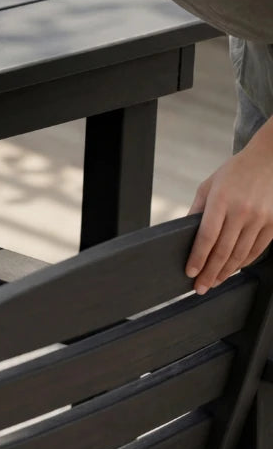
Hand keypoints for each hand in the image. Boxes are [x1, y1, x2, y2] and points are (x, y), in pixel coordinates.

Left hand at [185, 147, 272, 293]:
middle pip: (223, 251)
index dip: (198, 258)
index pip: (206, 237)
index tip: (190, 273)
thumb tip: (184, 233)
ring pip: (240, 254)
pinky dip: (243, 262)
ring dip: (226, 272)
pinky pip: (256, 249)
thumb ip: (197, 210)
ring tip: (214, 282)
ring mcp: (260, 218)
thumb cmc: (235, 172)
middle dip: (209, 273)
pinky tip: (233, 269)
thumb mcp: (209, 186)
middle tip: (200, 288)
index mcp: (220, 201)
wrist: (269, 160)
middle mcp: (241, 211)